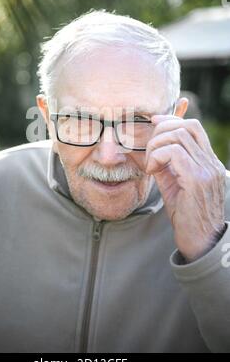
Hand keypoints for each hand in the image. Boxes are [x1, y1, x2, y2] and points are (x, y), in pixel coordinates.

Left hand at [145, 115, 225, 261]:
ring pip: (178, 136)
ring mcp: (206, 170)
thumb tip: (154, 148)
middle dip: (160, 131)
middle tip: (148, 150)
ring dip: (156, 145)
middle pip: (186, 126)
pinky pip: (173, 152)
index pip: (193, 126)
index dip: (171, 120)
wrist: (200, 242)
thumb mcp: (176, 184)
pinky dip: (157, 157)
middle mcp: (211, 162)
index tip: (153, 122)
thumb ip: (168, 165)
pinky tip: (152, 171)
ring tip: (150, 164)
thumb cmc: (187, 215)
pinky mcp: (197, 179)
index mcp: (209, 161)